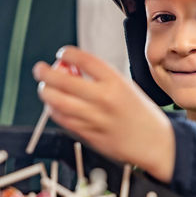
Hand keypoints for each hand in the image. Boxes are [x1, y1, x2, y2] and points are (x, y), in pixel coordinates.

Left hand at [33, 46, 175, 182]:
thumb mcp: (126, 86)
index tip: (62, 53)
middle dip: (45, 73)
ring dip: (46, 93)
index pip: (84, 60)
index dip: (67, 54)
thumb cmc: (140, 113)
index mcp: (116, 82)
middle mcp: (104, 99)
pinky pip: (64, 120)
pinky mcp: (90, 135)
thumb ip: (100, 78)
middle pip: (64, 82)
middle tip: (39, 69)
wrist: (156, 143)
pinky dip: (55, 111)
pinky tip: (56, 107)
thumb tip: (71, 68)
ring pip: (58, 103)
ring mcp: (95, 119)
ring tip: (45, 89)